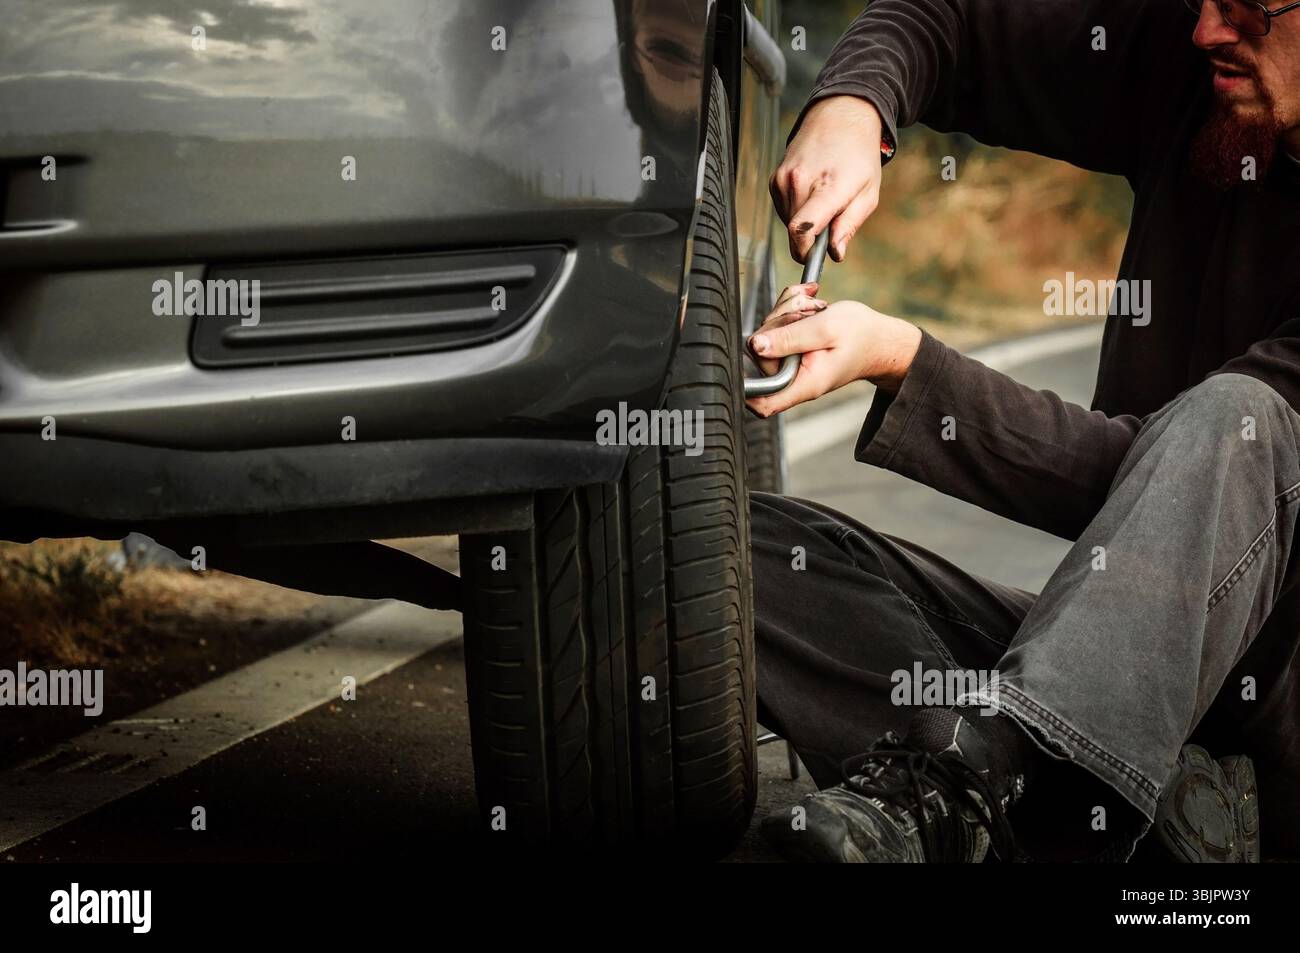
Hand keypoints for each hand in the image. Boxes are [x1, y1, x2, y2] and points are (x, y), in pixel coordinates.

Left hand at [746, 295, 921, 417]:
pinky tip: (809, 301)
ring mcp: (791, 364)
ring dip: (786, 310)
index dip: (745, 391)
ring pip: (767, 334)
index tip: (742, 364)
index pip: (763, 403)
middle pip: (761, 352)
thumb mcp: (826, 329)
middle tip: (806, 309)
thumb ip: (790, 338)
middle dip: (778, 321)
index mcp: (804, 383)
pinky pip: (776, 327)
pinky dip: (789, 308)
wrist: (879, 337)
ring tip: (814, 306)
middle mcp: (794, 378)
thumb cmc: (861, 335)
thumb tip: (755, 345)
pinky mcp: (790, 350)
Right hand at [770, 95, 884, 264]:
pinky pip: (783, 210)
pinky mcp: (774, 179)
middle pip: (795, 232)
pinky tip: (811, 192)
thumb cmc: (859, 157)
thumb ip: (850, 225)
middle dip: (812, 238)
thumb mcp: (868, 193)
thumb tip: (834, 253)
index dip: (805, 252)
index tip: (813, 258)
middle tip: (832, 221)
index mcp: (827, 186)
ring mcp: (783, 179)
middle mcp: (799, 181)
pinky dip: (797, 210)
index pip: (802, 229)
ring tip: (824, 200)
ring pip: (788, 223)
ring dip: (805, 223)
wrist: (839, 117)